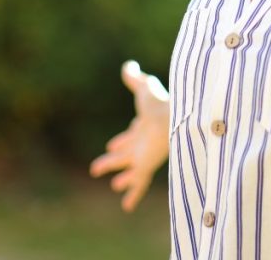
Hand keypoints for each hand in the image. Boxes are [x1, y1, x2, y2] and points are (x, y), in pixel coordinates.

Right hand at [89, 60, 170, 211]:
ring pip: (129, 170)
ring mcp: (144, 156)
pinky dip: (133, 195)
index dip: (124, 139)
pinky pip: (139, 184)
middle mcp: (143, 143)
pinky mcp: (146, 167)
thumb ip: (136, 78)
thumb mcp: (145, 88)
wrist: (172, 118)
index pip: (131, 135)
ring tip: (115, 184)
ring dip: (122, 177)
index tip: (113, 144)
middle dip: (113, 159)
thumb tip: (128, 65)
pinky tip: (127, 206)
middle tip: (98, 166)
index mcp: (144, 126)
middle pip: (126, 153)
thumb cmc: (160, 103)